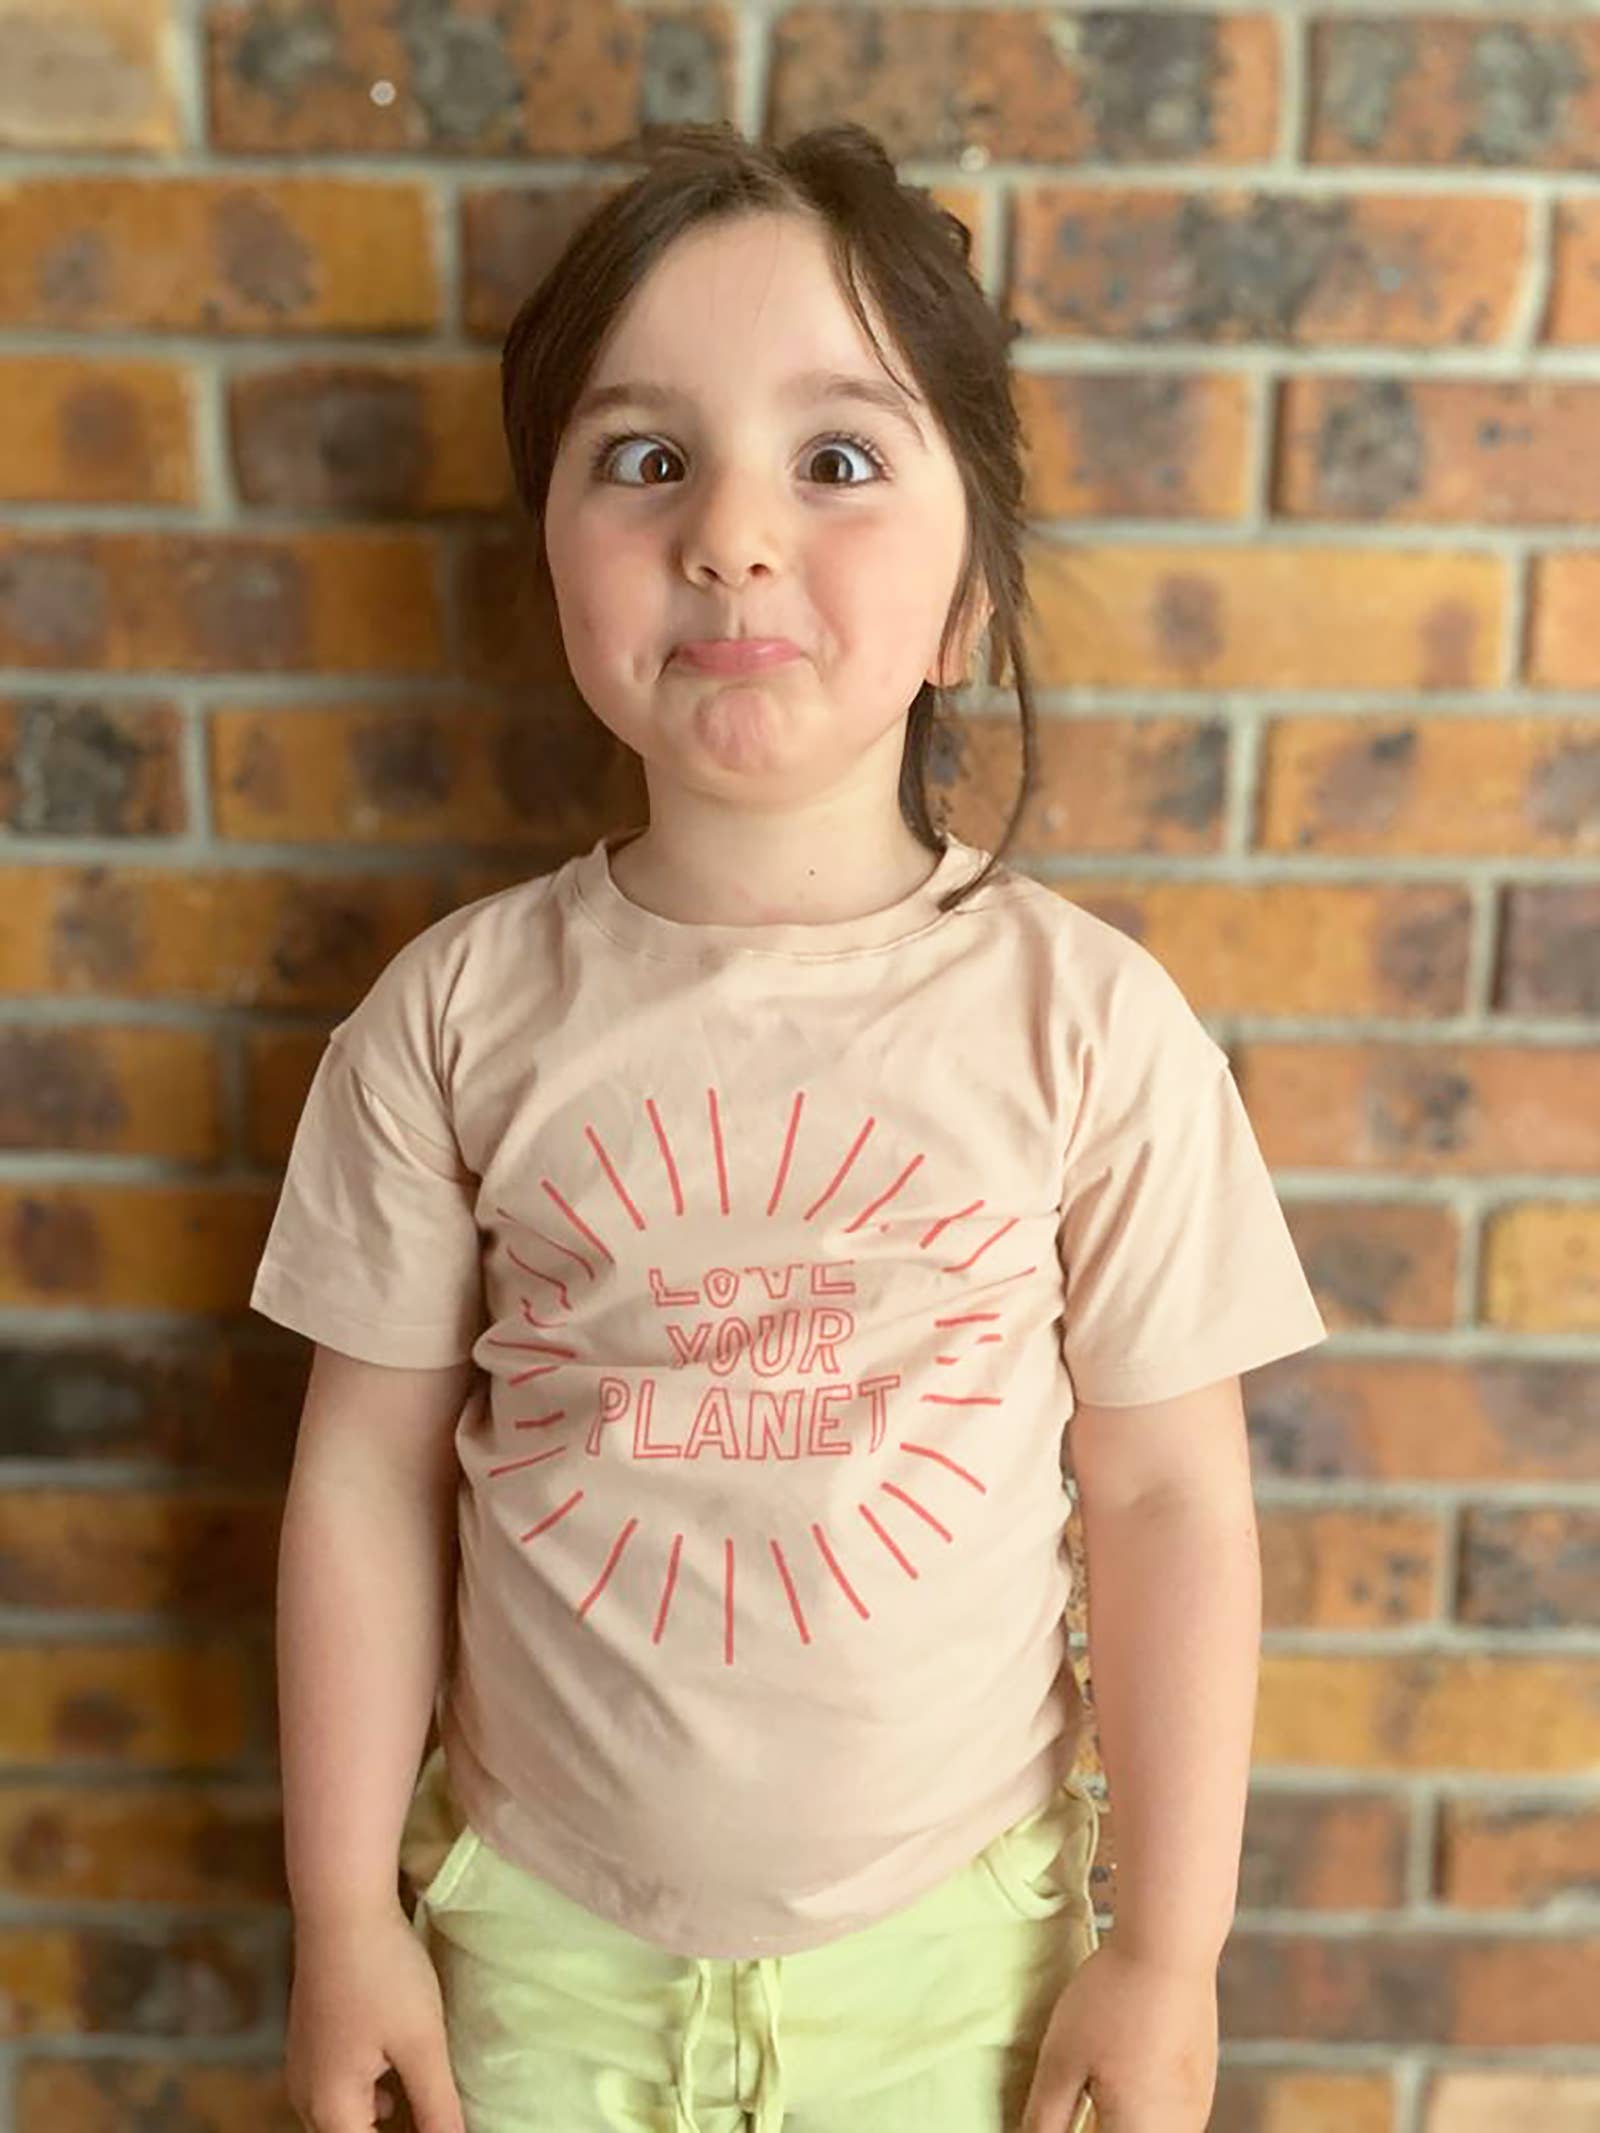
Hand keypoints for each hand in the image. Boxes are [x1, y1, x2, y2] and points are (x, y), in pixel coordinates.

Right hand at [284, 1902, 465, 2132]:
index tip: (439, 2127)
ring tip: (419, 2113)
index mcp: (330, 2107)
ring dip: (376, 2124)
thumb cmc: (383, 1973)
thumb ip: (438, 2108)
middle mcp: (306, 2095)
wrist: (341, 1906)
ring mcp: (303, 2066)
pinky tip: (394, 2081)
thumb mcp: (421, 2043)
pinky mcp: (310, 2039)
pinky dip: (366, 2097)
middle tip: (433, 2122)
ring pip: (342, 2117)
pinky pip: (337, 2089)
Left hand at [1019, 1941, 1218, 2132]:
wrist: (1170, 1944)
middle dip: (1094, 2126)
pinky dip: (1138, 2109)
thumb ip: (1045, 2119)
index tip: (1054, 2118)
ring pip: (1147, 2130)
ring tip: (1091, 2089)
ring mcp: (1195, 2109)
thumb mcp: (1062, 2060)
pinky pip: (1166, 2116)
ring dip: (1117, 2122)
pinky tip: (1118, 2074)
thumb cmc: (1114, 1998)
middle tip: (1071, 2101)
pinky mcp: (1201, 2084)